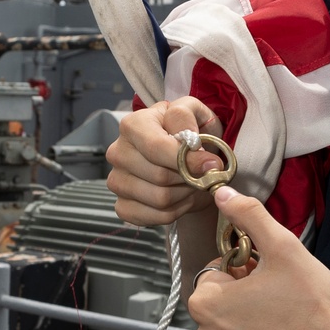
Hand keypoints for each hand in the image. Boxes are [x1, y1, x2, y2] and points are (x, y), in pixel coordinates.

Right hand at [105, 96, 224, 227]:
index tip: (212, 164)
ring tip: (193, 182)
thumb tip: (192, 147)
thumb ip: (189, 119)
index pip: (156, 148)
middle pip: (159, 176)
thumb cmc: (188, 131)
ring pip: (159, 199)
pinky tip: (182, 197)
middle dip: (190, 178)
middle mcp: (118, 153)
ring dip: (185, 194)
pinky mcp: (122, 205)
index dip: (187, 160)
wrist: (185, 155)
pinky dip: (176, 211)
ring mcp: (116, 181)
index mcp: (132, 125)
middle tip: (203, 173)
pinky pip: (154, 217)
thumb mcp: (194, 112)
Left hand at [188, 186, 329, 329]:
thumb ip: (249, 217)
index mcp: (207, 304)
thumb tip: (221, 193)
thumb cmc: (314, 302)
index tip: (267, 276)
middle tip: (278, 301)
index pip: (213, 276)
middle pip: (217, 311)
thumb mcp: (284, 249)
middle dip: (240, 303)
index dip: (241, 272)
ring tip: (282, 328)